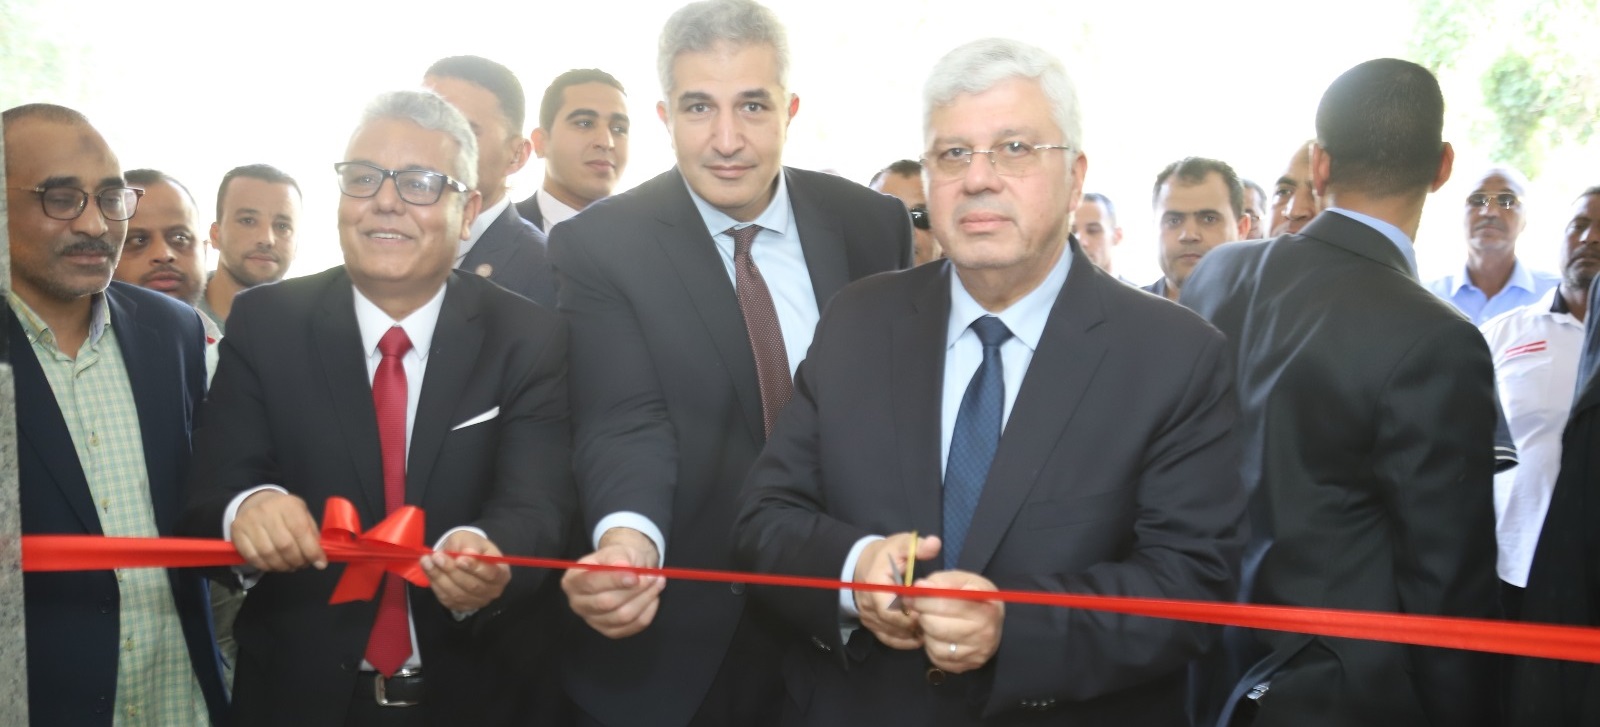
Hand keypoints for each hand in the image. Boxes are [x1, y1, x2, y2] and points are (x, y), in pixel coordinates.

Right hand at [230, 490, 325, 571]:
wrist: (256, 502)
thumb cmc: (284, 511)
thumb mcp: (302, 514)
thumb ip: (311, 533)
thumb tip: (319, 557)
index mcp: (288, 505)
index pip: (301, 531)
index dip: (312, 551)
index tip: (320, 563)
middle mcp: (267, 511)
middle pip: (284, 545)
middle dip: (297, 561)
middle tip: (302, 565)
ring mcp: (249, 521)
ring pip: (268, 553)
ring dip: (282, 566)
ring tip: (290, 567)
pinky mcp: (237, 532)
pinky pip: (253, 557)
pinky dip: (266, 566)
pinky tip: (274, 566)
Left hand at [423, 530, 511, 612]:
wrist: (464, 558)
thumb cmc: (472, 548)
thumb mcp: (472, 539)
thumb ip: (470, 545)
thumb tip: (467, 553)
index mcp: (501, 573)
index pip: (492, 574)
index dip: (476, 568)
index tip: (460, 559)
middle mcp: (492, 591)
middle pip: (472, 585)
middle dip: (452, 570)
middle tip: (437, 557)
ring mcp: (476, 601)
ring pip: (456, 593)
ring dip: (439, 577)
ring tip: (427, 561)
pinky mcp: (460, 605)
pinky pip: (446, 598)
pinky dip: (435, 584)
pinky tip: (428, 570)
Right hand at [561, 527, 664, 638]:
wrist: (625, 571)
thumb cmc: (618, 559)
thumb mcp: (617, 550)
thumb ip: (618, 557)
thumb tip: (623, 566)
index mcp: (573, 580)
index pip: (591, 583)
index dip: (614, 580)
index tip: (636, 576)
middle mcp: (577, 603)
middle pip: (606, 603)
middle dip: (635, 590)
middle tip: (654, 577)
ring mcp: (592, 620)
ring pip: (622, 616)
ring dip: (645, 599)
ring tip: (657, 583)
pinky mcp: (609, 631)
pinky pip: (633, 626)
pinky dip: (648, 612)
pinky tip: (653, 598)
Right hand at [853, 533, 940, 649]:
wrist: (862, 565)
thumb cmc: (885, 555)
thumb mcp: (901, 544)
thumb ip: (917, 546)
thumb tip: (935, 543)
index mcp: (875, 585)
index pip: (891, 608)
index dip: (911, 613)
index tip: (930, 610)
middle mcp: (868, 605)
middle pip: (893, 624)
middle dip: (915, 625)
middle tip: (935, 622)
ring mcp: (869, 617)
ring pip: (892, 634)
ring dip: (911, 634)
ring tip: (931, 629)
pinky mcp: (872, 625)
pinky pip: (888, 639)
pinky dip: (904, 641)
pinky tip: (919, 636)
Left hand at [906, 570, 1003, 673]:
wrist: (993, 622)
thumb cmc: (975, 596)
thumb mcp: (964, 580)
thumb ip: (942, 581)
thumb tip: (920, 586)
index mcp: (986, 609)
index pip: (945, 604)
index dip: (923, 599)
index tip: (911, 596)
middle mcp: (984, 634)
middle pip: (937, 626)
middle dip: (923, 615)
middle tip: (920, 609)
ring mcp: (976, 653)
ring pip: (934, 645)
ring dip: (926, 632)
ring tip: (932, 622)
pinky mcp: (966, 666)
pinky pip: (937, 659)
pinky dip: (931, 647)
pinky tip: (937, 636)